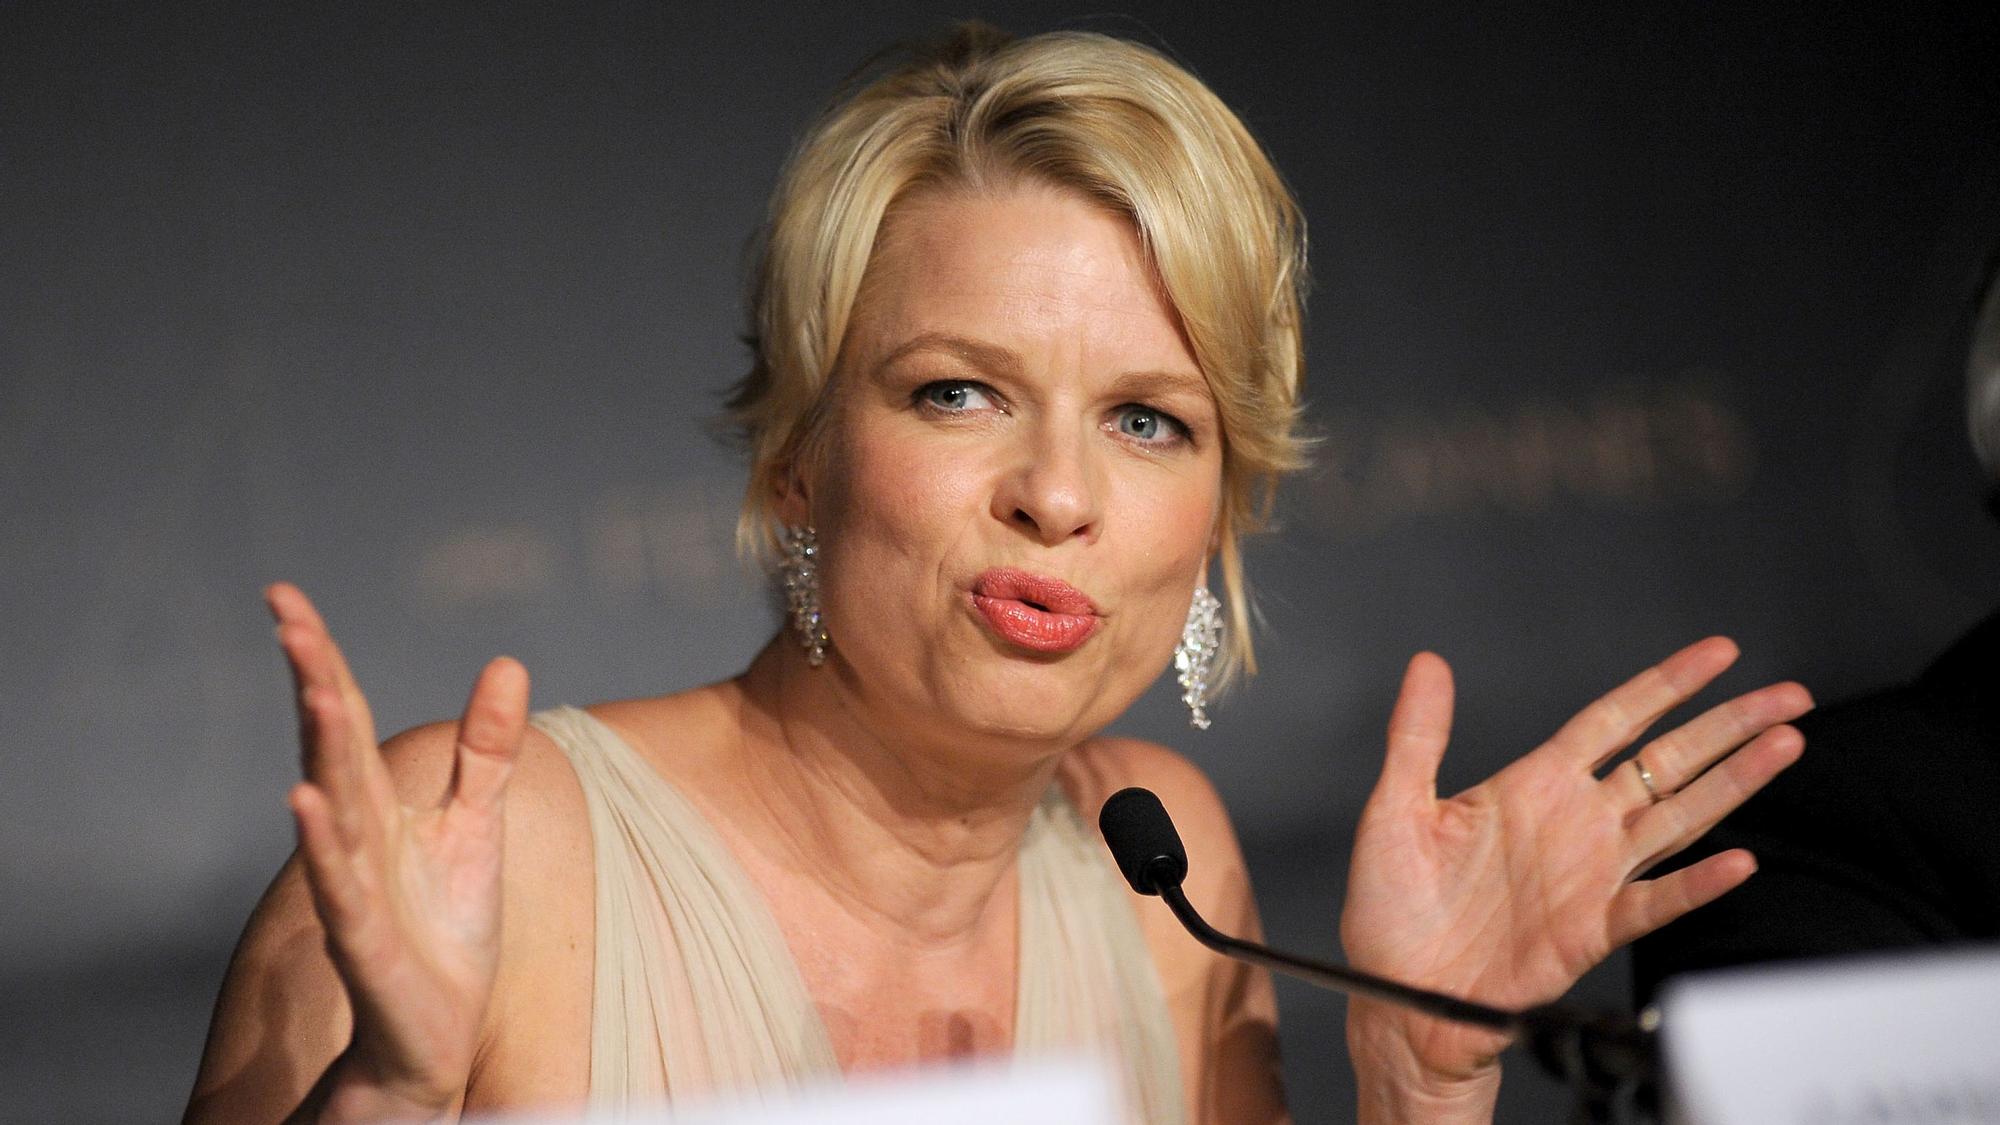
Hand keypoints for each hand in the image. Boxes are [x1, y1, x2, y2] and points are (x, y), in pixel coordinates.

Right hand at [268, 583, 527, 1115]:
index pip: (345, 716)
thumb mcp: (479, 823)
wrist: (434, 1034)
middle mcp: (357, 836)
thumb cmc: (446, 929)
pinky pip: (342, 887)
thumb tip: (505, 660)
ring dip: (322, 749)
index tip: (283, 595)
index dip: (319, 657)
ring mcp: (356, 887)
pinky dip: (326, 846)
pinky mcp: (366, 941)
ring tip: (317, 689)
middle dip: (313, 680)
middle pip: (330, 745)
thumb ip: (487, 747)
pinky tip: (306, 804)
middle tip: (287, 616)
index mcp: (379, 803)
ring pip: (335, 808)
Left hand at [1339, 638, 1808, 1093]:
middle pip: (1668, 761)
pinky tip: (1737, 861)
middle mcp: (1575, 823)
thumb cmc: (1392, 909)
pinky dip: (1696, 884)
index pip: (1615, 719)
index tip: (1719, 653)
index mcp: (1533, 786)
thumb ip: (1417, 734)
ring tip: (1784, 745)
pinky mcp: (1591, 930)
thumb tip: (1427, 664)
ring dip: (1733, 784)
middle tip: (1788, 696)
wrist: (1397, 994)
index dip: (1667, 685)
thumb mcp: (1395, 808)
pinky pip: (1655, 902)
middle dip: (1729, 725)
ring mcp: (1591, 875)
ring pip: (1680, 818)